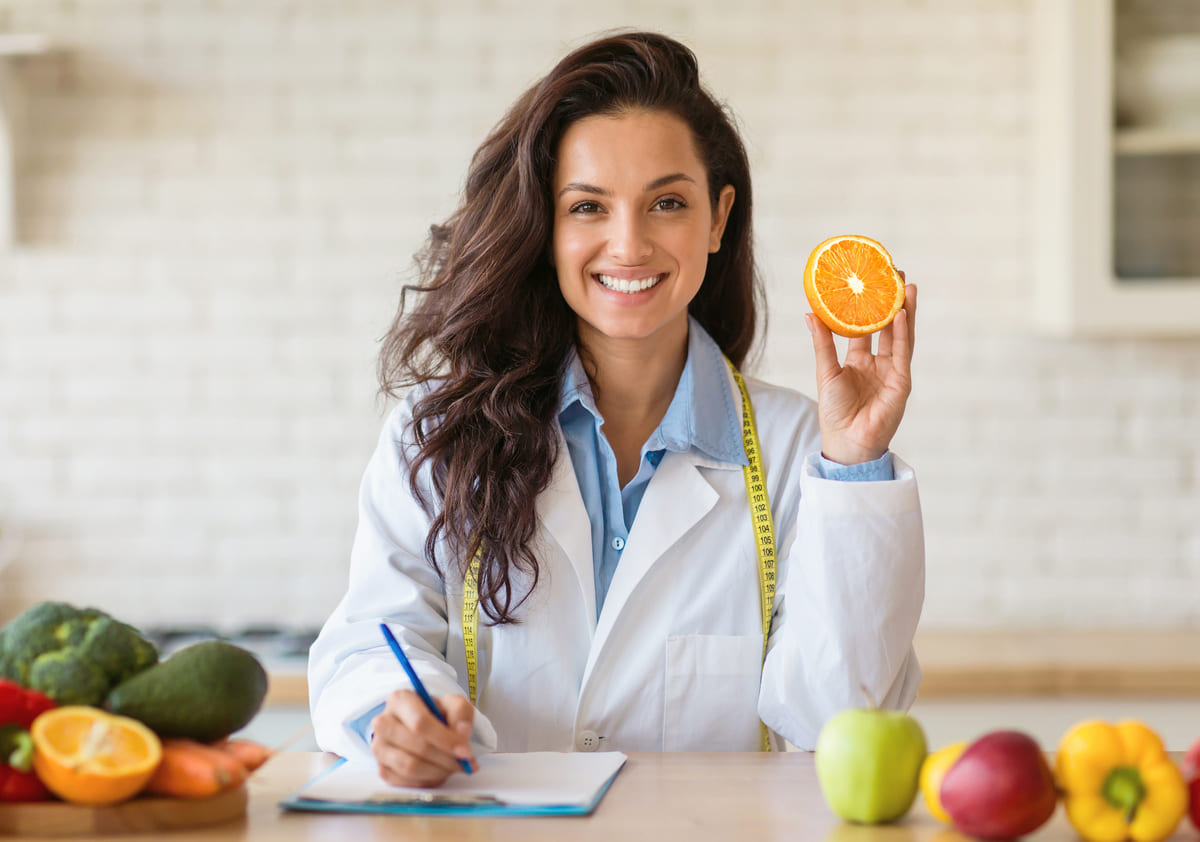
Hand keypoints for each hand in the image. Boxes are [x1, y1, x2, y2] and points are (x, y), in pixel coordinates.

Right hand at [370, 690, 476, 787]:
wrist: (422, 727)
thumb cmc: (437, 714)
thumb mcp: (453, 704)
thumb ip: (460, 713)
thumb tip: (462, 732)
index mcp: (399, 700)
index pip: (420, 723)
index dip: (445, 739)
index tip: (466, 751)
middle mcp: (383, 723)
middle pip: (417, 747)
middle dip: (446, 758)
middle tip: (465, 763)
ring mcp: (379, 748)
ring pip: (410, 767)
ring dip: (438, 771)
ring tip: (454, 767)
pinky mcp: (382, 769)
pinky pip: (407, 782)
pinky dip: (428, 780)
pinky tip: (439, 772)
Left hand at [806, 277, 916, 465]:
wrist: (846, 442)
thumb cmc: (834, 411)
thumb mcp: (826, 371)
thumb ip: (822, 342)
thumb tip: (810, 312)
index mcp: (860, 361)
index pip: (867, 328)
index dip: (869, 307)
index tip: (870, 283)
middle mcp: (879, 364)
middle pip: (888, 326)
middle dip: (892, 302)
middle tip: (894, 275)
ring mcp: (892, 371)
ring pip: (900, 335)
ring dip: (904, 311)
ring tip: (905, 286)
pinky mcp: (901, 382)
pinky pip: (902, 353)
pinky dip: (902, 333)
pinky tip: (901, 314)